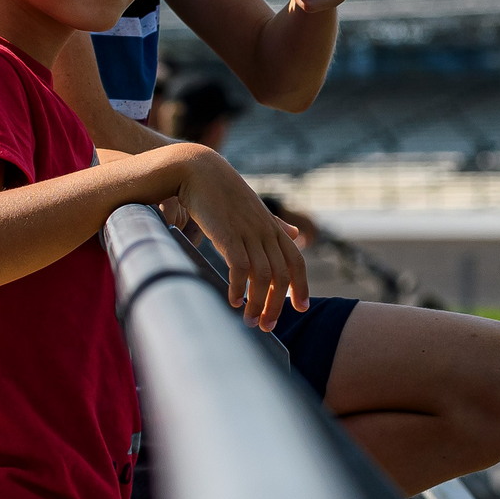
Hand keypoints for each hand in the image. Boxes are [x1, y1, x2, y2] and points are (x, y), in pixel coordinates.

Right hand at [170, 145, 309, 329]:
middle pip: (282, 275)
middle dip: (278, 304)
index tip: (301, 308)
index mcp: (272, 228)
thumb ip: (275, 224)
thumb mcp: (255, 209)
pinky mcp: (227, 234)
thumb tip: (294, 233)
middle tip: (268, 327)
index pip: (296, 262)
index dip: (301, 286)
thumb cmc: (224, 192)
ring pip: (264, 275)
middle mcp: (265, 231)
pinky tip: (234, 302)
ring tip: (250, 322)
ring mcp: (248, 232)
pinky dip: (240, 287)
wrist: (198, 170)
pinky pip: (240, 266)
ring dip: (259, 303)